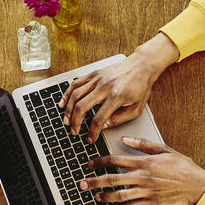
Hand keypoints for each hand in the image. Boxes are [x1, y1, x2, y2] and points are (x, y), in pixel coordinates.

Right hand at [59, 33, 179, 141]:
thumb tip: (103, 126)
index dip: (93, 132)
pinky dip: (67, 93)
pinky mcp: (93, 74)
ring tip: (66, 120)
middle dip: (75, 122)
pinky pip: (76, 83)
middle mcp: (104, 87)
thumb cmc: (140, 86)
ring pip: (75, 95)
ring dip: (68, 109)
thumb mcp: (136, 108)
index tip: (90, 139)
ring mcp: (97, 79)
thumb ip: (119, 119)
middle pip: (82, 106)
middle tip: (74, 131)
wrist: (141, 65)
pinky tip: (63, 102)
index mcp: (116, 97)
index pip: (99, 118)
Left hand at [79, 137, 204, 204]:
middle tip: (82, 183)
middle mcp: (142, 177)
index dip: (100, 162)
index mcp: (144, 162)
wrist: (198, 185)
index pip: (116, 160)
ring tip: (94, 196)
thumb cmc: (183, 166)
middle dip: (95, 181)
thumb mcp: (164, 149)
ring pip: (119, 195)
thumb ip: (143, 144)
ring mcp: (146, 191)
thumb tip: (125, 138)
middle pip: (112, 179)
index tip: (91, 163)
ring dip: (104, 196)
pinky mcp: (151, 203)